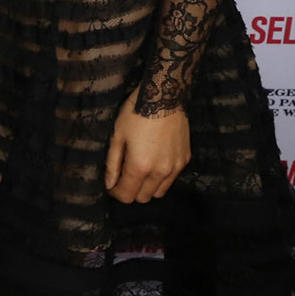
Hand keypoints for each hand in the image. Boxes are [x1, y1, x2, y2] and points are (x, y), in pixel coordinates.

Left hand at [104, 89, 190, 203]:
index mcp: (140, 167)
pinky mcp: (185, 160)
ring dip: (147, 188)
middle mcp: (160, 172)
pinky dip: (161, 178)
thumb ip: (112, 164)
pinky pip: (171, 180)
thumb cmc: (135, 114)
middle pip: (144, 198)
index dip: (115, 193)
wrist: (164, 97)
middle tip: (123, 177)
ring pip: (159, 192)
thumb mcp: (117, 136)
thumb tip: (109, 185)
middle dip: (130, 191)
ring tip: (138, 171)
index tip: (111, 185)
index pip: (127, 195)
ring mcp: (176, 168)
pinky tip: (153, 163)